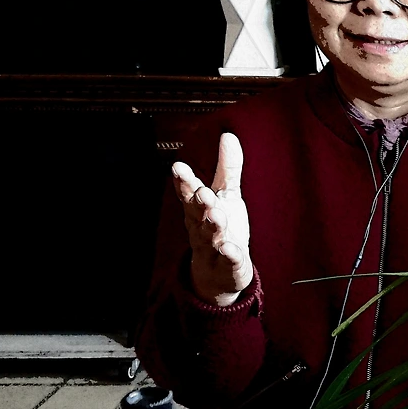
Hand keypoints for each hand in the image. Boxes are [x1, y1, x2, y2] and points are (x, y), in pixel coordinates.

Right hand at [171, 133, 253, 306]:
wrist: (220, 273)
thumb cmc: (222, 228)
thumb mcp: (226, 196)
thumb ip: (227, 169)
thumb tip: (228, 134)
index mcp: (199, 209)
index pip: (189, 193)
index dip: (184, 181)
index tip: (178, 167)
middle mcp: (202, 228)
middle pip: (197, 214)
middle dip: (199, 203)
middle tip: (201, 192)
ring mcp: (213, 248)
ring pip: (210, 237)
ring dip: (212, 226)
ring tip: (215, 215)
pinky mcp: (228, 266)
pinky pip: (227, 261)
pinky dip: (228, 255)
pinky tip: (229, 249)